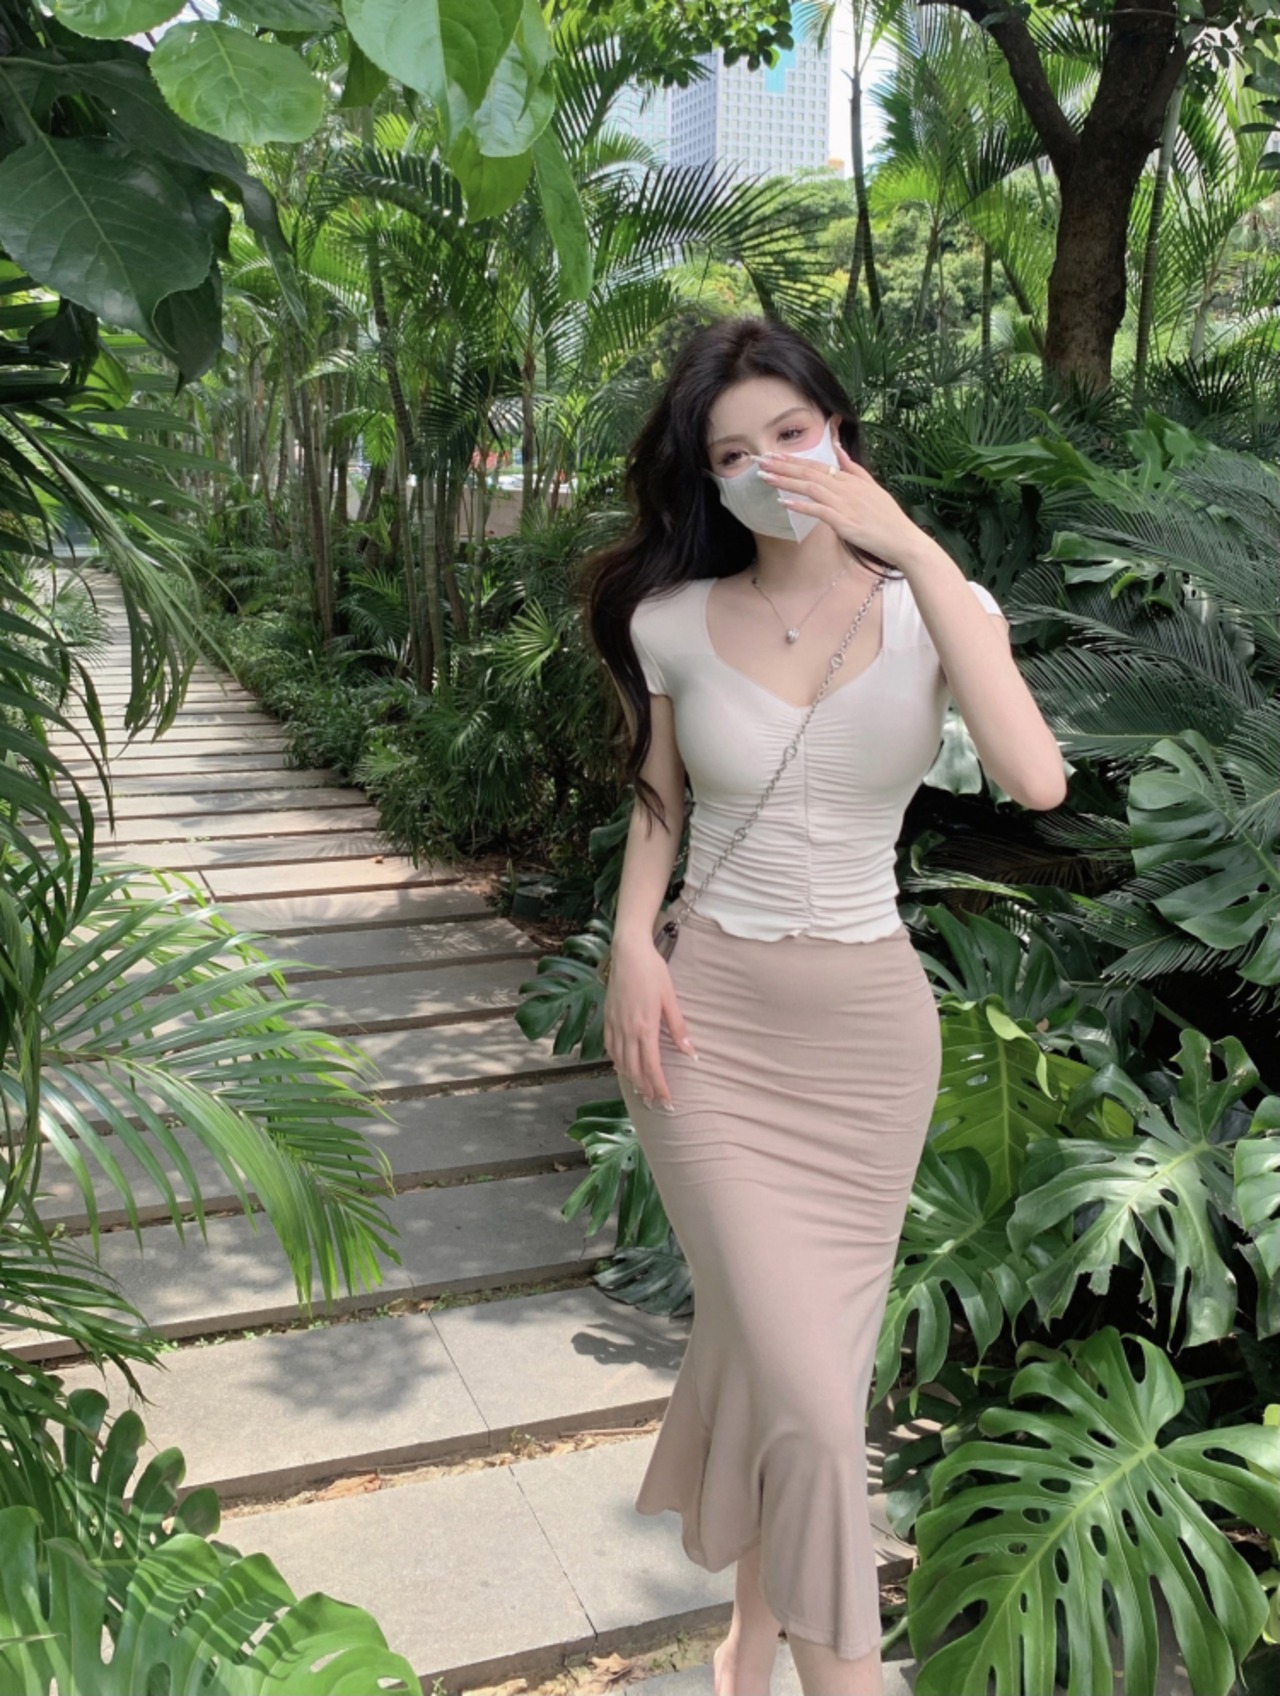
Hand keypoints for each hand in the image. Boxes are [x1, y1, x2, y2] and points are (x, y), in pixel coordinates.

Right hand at [603, 938, 694, 1111]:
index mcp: (645, 1027)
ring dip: (631, 1079)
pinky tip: (622, 1067)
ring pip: (620, 1061)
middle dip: (646, 1088)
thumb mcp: (669, 998)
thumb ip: (678, 1027)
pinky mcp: (607, 1018)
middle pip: (635, 1069)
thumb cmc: (652, 971)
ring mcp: (614, 1025)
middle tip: (656, 1103)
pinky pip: (610, 1048)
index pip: (652, 1066)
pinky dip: (617, 1062)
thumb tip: (689, 1052)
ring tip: (641, 1091)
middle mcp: (627, 1030)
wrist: (628, 952)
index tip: (666, 1101)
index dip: (659, 1086)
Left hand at [760, 437, 921, 565]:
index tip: (773, 455)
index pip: (817, 465)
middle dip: (783, 466)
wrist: (902, 538)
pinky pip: (819, 511)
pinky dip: (801, 505)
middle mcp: (846, 488)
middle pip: (809, 473)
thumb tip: (839, 450)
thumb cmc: (887, 517)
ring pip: (810, 487)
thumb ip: (853, 468)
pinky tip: (783, 503)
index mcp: (850, 479)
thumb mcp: (871, 486)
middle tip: (760, 461)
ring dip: (786, 481)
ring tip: (765, 477)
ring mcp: (845, 504)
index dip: (793, 460)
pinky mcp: (844, 522)